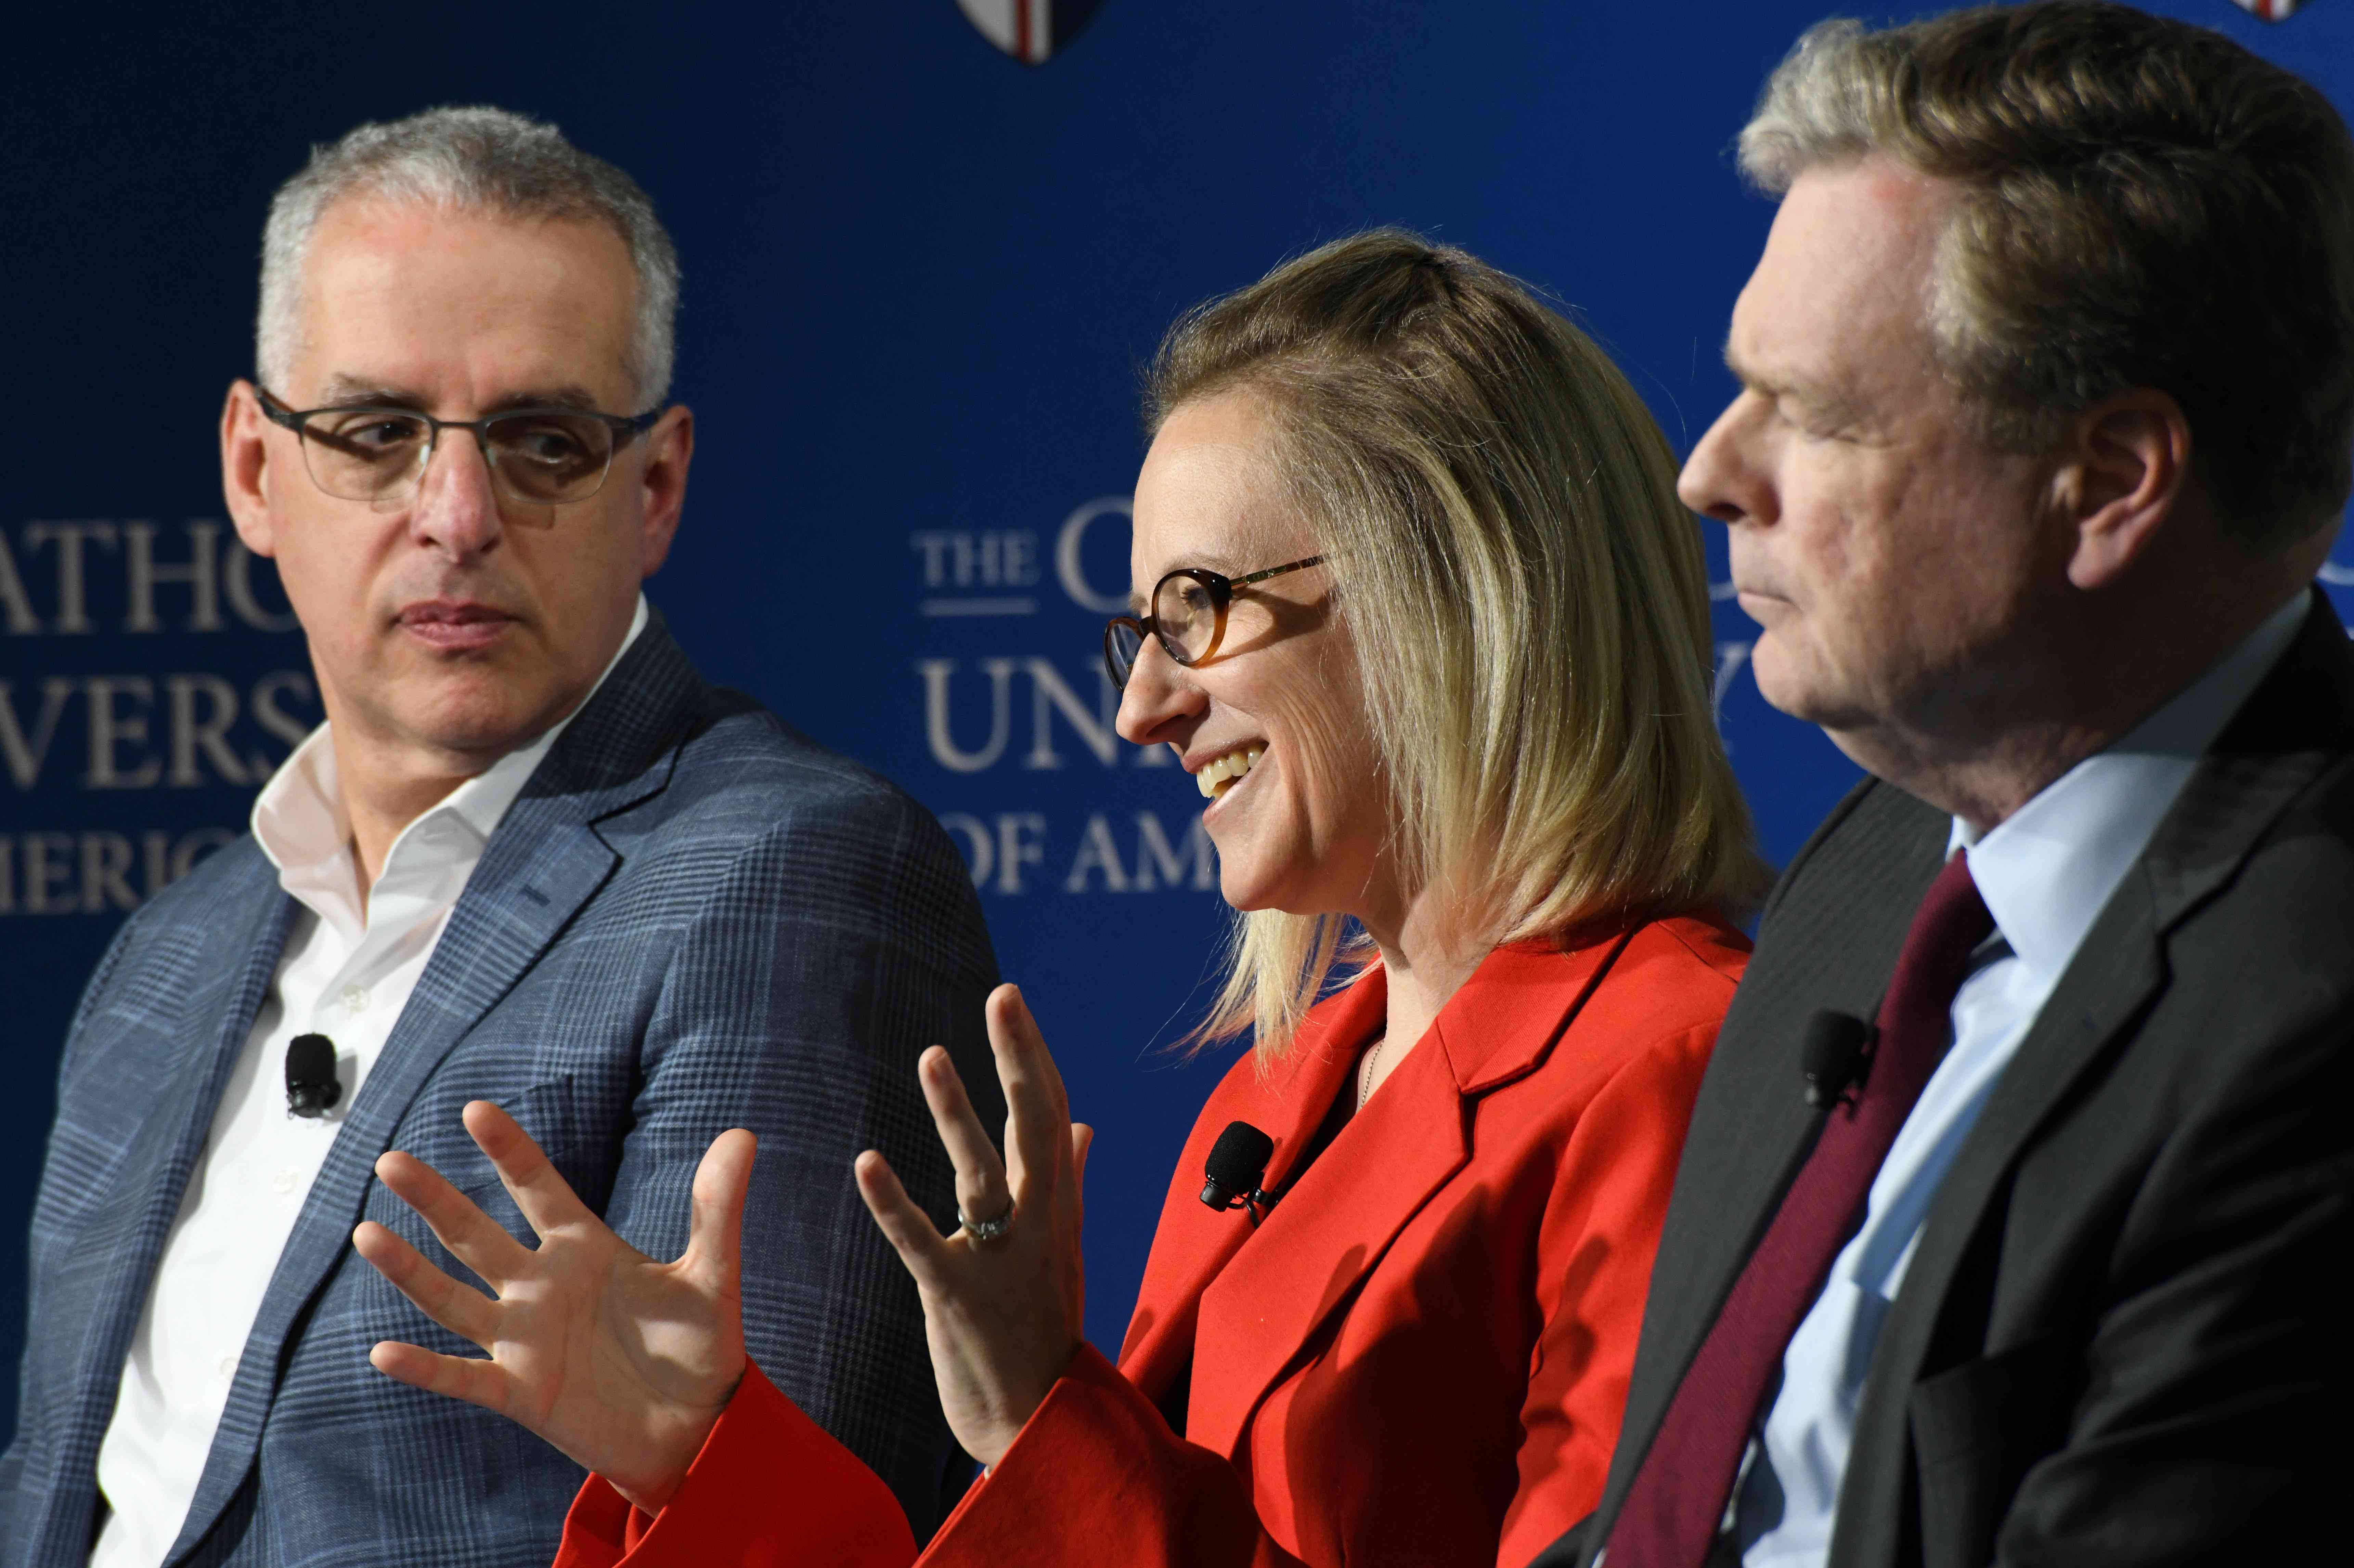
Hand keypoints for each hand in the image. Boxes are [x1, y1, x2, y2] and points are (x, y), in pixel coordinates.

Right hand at [351, 1100, 752, 1513]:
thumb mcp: (712, 1275)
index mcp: (584, 1249)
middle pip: (477, 1234)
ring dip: (410, 1270)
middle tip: (390, 1158)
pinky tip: (382, 1351)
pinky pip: (462, 1377)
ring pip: (454, 1298)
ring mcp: (525, 1339)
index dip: (509, 1150)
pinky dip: (424, 1368)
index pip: (538, 1188)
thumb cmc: (700, 1347)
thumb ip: (717, 1208)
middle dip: (436, 1199)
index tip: (475, 1109)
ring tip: (366, 1231)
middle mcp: (543, 1287)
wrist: (698, 1425)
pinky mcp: (521, 1393)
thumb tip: (744, 1134)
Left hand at [856, 983, 1092, 1467]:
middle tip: (1003, 996)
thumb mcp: (1062, 1251)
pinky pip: (922, 1242)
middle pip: (1034, 1126)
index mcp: (1055, 1210)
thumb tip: (1084, 1124)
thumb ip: (1067, 1182)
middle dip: (1018, 1059)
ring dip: (956, 1112)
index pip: (1051, 1116)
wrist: (1039, 1426)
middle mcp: (1038, 1226)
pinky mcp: (959, 1297)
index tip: (1012, 1003)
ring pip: (981, 1173)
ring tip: (930, 1054)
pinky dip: (893, 1202)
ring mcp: (1002, 1261)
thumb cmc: (1045, 1331)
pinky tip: (866, 1163)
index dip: (1032, 1056)